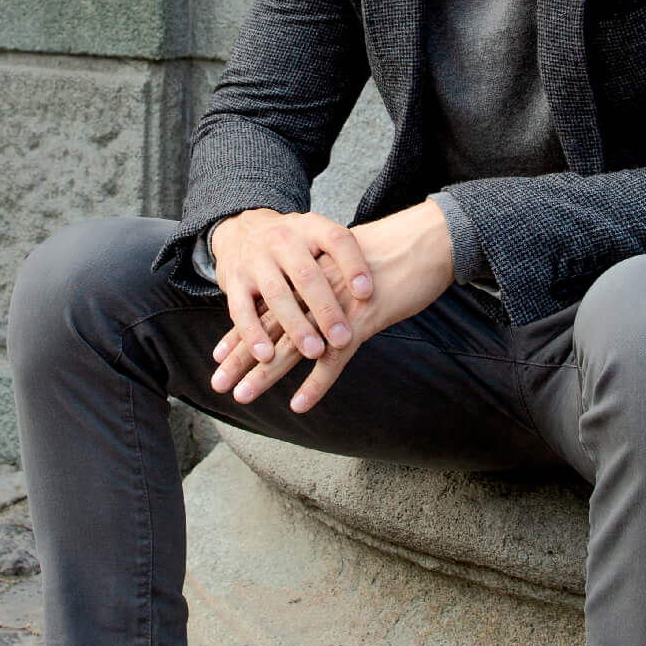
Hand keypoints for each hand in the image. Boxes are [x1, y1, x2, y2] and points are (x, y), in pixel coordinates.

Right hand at [208, 209, 373, 382]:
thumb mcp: (319, 238)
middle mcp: (282, 239)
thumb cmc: (295, 244)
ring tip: (314, 352)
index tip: (368, 294)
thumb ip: (344, 260)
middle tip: (343, 339)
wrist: (242, 229)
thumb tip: (379, 293)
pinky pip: (241, 310)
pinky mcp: (232, 281)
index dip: (353, 266)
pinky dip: (253, 334)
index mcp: (311, 227)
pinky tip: (266, 355)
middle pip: (307, 275)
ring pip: (276, 295)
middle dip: (326, 309)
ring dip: (295, 326)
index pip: (337, 240)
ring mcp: (255, 260)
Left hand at [211, 199, 455, 413]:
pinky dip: (316, 384)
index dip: (243, 332)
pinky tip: (298, 405)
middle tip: (217, 382)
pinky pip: (334, 360)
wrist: (429, 241)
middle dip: (241, 359)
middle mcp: (316, 292)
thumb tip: (320, 302)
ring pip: (293, 347)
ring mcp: (336, 308)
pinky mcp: (361, 321)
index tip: (218, 354)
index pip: (269, 308)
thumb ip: (331, 285)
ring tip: (242, 395)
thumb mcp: (353, 267)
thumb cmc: (396, 255)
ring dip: (265, 375)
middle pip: (271, 329)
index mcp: (312, 278)